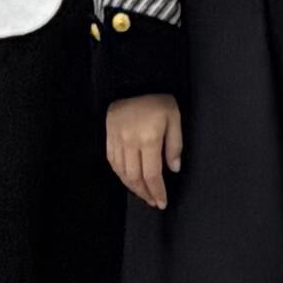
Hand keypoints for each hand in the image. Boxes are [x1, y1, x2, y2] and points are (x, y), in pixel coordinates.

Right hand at [107, 90, 184, 210]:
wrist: (134, 81)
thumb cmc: (158, 100)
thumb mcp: (174, 118)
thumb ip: (174, 145)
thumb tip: (173, 169)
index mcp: (148, 139)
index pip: (151, 174)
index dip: (156, 191)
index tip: (162, 202)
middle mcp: (130, 142)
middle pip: (134, 177)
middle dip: (145, 193)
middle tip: (153, 202)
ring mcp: (116, 140)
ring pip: (121, 172)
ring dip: (132, 187)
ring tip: (143, 194)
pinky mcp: (108, 136)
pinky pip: (112, 161)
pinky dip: (119, 174)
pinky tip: (127, 179)